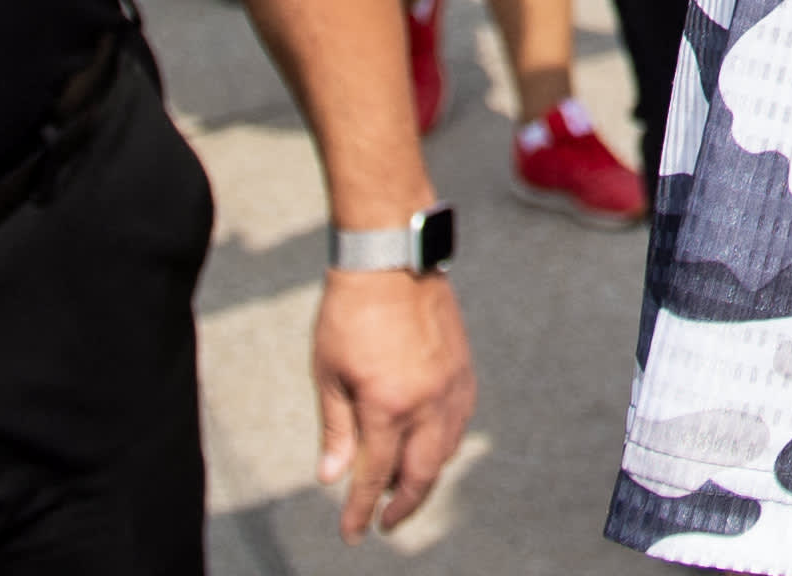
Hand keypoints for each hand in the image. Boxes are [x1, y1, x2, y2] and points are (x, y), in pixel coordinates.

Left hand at [309, 264, 473, 541]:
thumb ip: (335, 428)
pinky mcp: (463, 367)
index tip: (352, 533)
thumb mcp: (328, 373)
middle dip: (403, 504)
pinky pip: (461, 421)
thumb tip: (331, 476)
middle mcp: (427, 401)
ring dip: (427, 476)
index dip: (360, 509)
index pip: (374, 475)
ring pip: (447, 450)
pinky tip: (431, 447)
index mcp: (388, 405)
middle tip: (386, 522)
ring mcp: (451, 384)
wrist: (391, 257)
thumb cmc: (349, 313)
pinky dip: (446, 444)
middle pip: (421, 472)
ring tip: (406, 490)